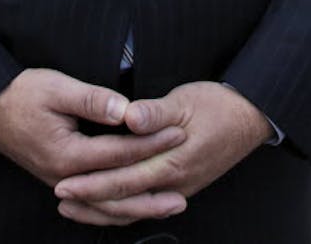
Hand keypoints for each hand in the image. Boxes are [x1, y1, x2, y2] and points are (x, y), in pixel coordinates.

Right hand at [0, 69, 186, 192]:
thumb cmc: (22, 93)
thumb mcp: (58, 88)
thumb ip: (94, 101)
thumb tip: (126, 110)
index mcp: (67, 155)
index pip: (120, 153)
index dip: (152, 142)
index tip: (179, 133)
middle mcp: (64, 177)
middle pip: (116, 192)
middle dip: (151, 192)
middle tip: (183, 193)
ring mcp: (60, 182)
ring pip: (105, 204)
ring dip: (138, 207)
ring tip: (170, 205)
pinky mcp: (60, 179)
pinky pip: (94, 201)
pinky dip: (117, 207)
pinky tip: (135, 205)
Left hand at [52, 81, 272, 226]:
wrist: (251, 118)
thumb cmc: (219, 106)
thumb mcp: (185, 101)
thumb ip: (155, 112)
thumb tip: (130, 117)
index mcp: (173, 162)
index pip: (124, 179)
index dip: (92, 183)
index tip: (65, 182)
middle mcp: (175, 182)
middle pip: (125, 200)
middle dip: (90, 201)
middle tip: (60, 197)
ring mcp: (180, 188)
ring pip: (135, 208)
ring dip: (103, 210)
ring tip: (74, 206)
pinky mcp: (182, 186)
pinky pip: (147, 205)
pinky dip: (124, 207)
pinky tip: (110, 204)